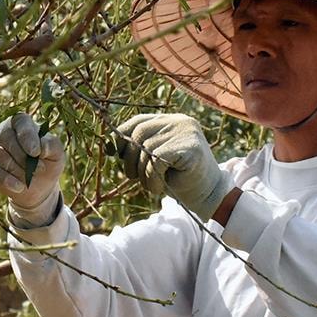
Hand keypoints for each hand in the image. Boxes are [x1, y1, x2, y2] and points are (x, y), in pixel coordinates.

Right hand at [0, 113, 65, 227]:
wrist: (38, 186)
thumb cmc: (47, 163)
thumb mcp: (57, 154)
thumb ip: (52, 145)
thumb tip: (42, 146)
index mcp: (22, 122)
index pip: (20, 122)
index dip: (27, 136)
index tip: (36, 153)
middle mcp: (3, 130)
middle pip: (6, 138)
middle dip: (23, 157)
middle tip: (39, 170)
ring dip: (17, 170)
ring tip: (31, 179)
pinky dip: (4, 179)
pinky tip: (18, 187)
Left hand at [115, 113, 234, 220]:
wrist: (208, 195)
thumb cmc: (178, 179)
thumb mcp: (152, 160)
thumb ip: (137, 149)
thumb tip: (108, 146)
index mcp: (170, 121)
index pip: (138, 121)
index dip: (121, 137)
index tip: (114, 154)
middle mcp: (179, 121)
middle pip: (138, 133)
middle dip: (129, 159)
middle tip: (134, 178)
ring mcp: (186, 132)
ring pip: (146, 149)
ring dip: (143, 174)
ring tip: (153, 185)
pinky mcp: (191, 147)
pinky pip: (157, 160)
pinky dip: (152, 178)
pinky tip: (160, 187)